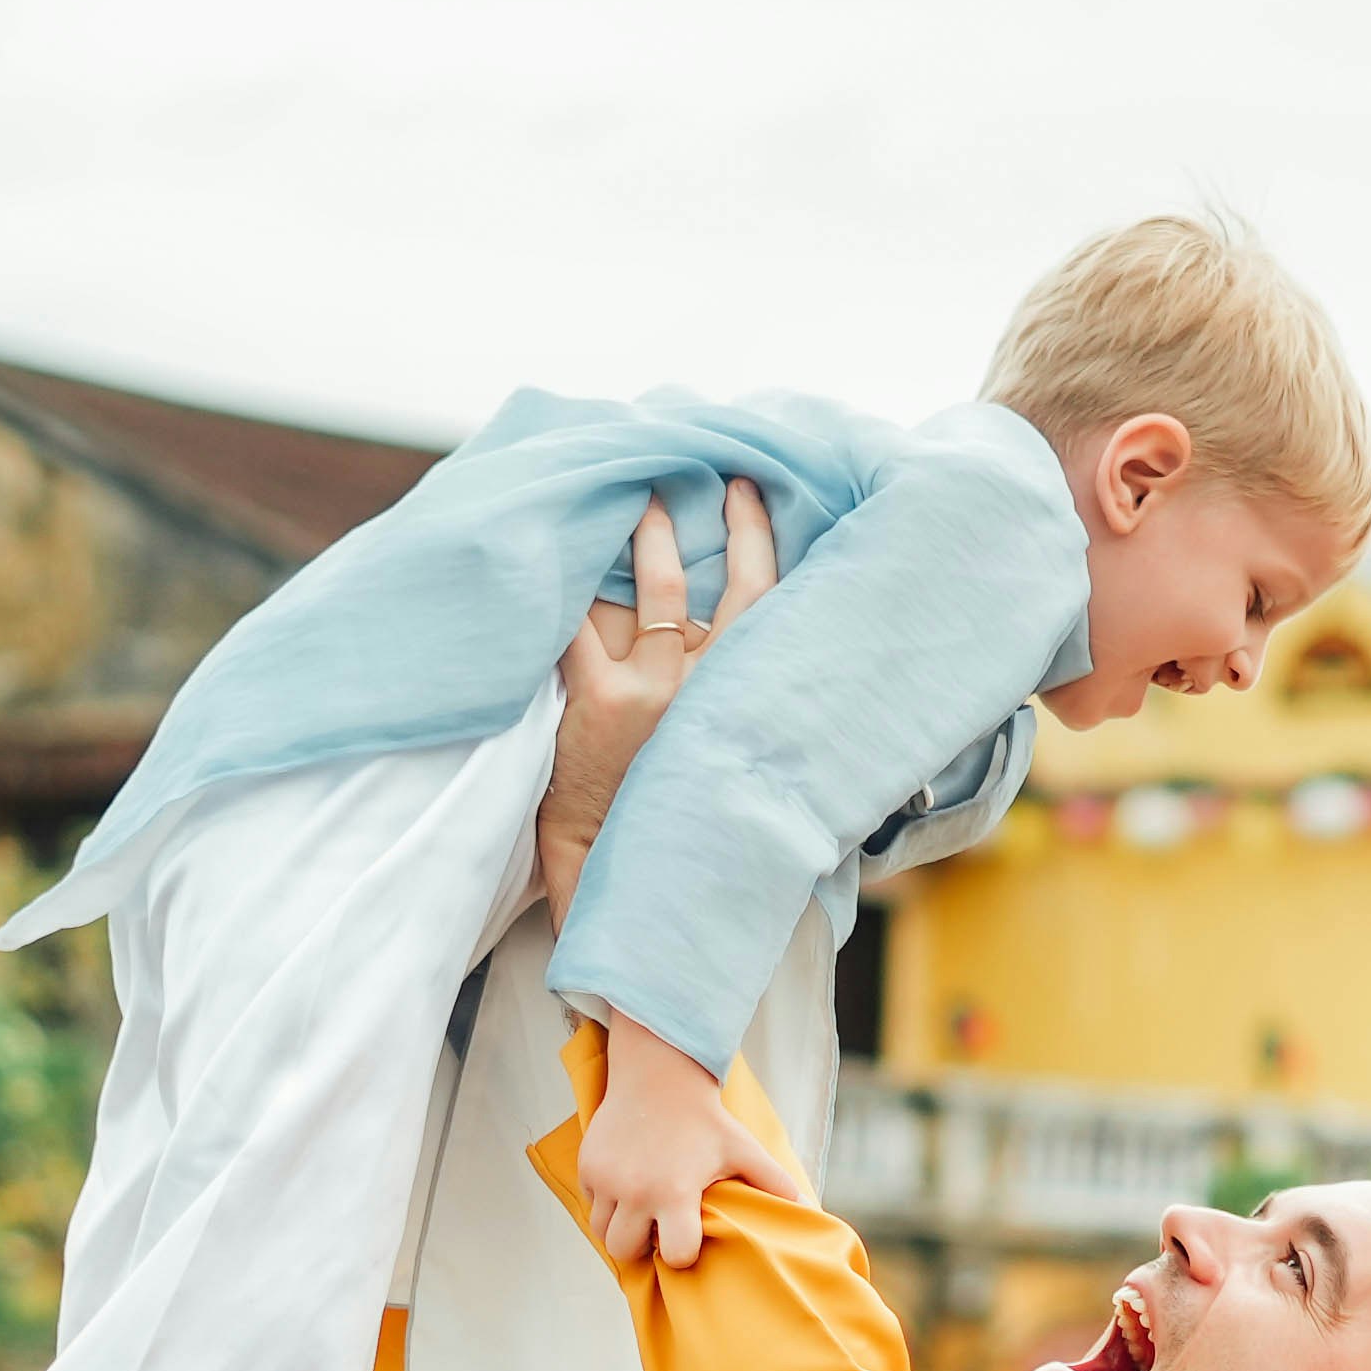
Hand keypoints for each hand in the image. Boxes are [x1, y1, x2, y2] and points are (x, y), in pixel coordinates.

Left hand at [533, 481, 777, 915]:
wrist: (628, 889)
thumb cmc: (684, 843)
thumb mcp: (743, 789)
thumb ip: (758, 738)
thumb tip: (806, 718)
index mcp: (752, 707)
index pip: (775, 615)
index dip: (769, 556)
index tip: (764, 510)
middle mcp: (716, 690)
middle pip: (737, 587)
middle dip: (736, 529)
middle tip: (726, 481)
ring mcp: (658, 689)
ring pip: (657, 592)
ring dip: (650, 540)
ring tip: (642, 498)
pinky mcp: (599, 699)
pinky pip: (580, 623)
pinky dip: (569, 589)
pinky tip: (563, 555)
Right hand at [568, 1016, 796, 1270]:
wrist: (659, 1076)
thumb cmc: (706, 1119)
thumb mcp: (742, 1148)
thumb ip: (772, 1181)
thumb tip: (807, 1209)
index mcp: (674, 1191)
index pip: (674, 1254)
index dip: (682, 1253)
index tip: (687, 1240)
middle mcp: (635, 1189)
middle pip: (625, 1252)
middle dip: (642, 1248)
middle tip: (658, 1230)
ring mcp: (606, 1179)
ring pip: (602, 1232)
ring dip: (621, 1229)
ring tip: (641, 1213)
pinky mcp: (588, 1166)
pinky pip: (590, 1203)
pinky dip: (605, 1204)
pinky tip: (626, 1187)